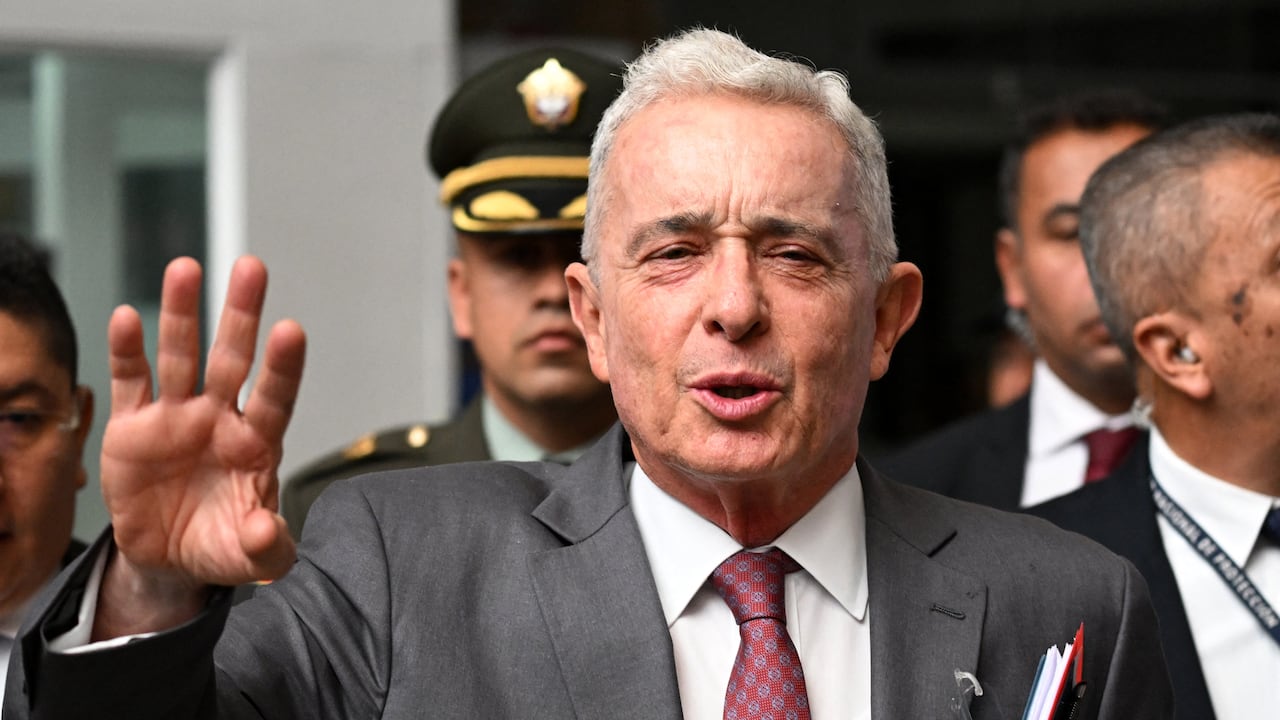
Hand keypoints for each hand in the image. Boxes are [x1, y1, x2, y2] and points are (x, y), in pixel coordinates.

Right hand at [100, 256, 304, 606]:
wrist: (169, 558)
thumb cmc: (223, 545)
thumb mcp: (251, 558)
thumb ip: (267, 548)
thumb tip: (266, 532)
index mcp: (257, 444)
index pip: (276, 398)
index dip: (283, 367)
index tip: (291, 330)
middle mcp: (220, 419)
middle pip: (233, 359)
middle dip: (241, 314)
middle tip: (252, 267)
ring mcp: (177, 416)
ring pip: (181, 356)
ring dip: (181, 314)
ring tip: (186, 267)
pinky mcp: (133, 426)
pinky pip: (131, 382)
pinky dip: (127, 351)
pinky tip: (126, 317)